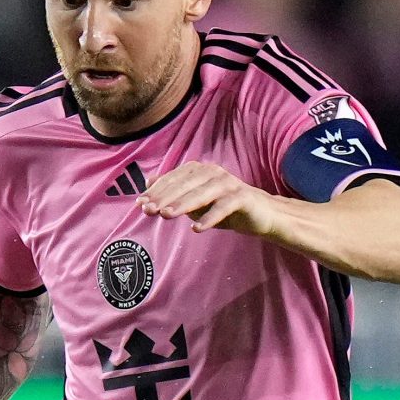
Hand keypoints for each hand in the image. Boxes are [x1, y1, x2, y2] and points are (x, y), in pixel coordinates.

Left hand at [139, 161, 282, 236]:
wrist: (259, 213)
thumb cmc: (222, 205)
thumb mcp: (195, 199)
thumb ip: (174, 192)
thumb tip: (148, 183)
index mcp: (200, 170)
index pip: (174, 178)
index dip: (157, 190)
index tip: (140, 203)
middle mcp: (213, 172)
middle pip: (185, 184)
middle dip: (165, 197)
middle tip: (148, 210)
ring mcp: (228, 183)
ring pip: (202, 193)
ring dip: (183, 204)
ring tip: (166, 215)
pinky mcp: (242, 197)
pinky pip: (224, 207)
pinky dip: (209, 217)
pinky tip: (196, 228)